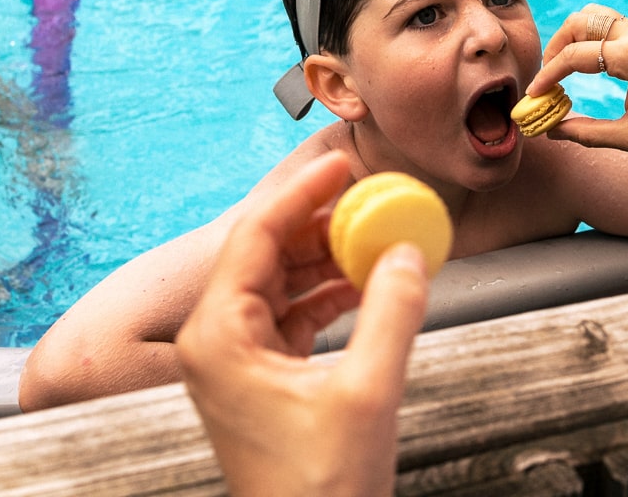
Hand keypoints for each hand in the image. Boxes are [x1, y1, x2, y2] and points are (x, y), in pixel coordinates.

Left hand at [177, 151, 429, 496]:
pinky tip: (369, 279)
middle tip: (369, 194)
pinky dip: (331, 291)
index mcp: (219, 336)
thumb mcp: (366, 394)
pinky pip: (294, 312)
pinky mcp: (262, 374)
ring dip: (330, 255)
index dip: (300, 193)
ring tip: (378, 233)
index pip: (256, 236)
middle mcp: (217, 340)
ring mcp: (237, 358)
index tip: (340, 164)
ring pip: (282, 280)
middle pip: (268, 252)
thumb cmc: (317, 489)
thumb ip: (392, 315)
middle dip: (321, 221)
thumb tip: (409, 254)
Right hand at [526, 4, 627, 151]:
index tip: (535, 95)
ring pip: (593, 16)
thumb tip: (552, 131)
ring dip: (571, 37)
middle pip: (578, 22)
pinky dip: (589, 38)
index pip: (575, 56)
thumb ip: (587, 133)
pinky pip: (608, 24)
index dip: (548, 75)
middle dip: (555, 48)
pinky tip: (585, 64)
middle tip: (547, 78)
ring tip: (562, 68)